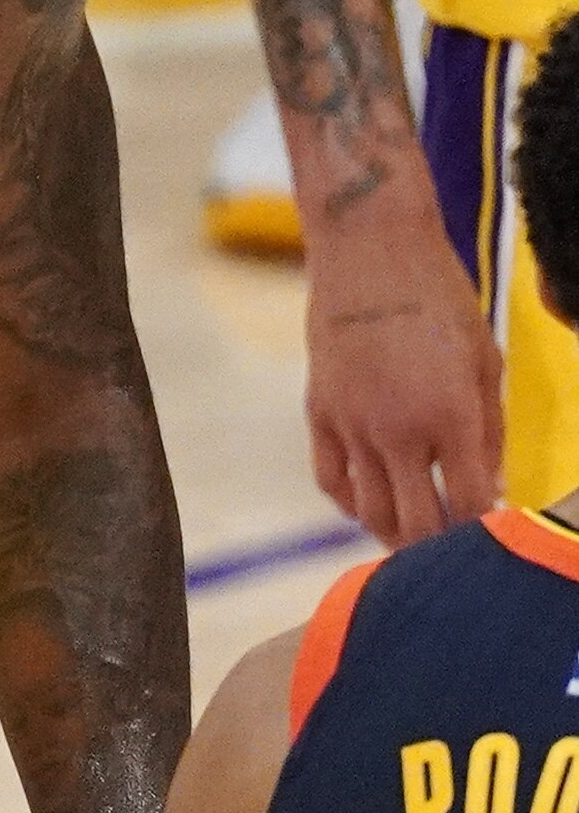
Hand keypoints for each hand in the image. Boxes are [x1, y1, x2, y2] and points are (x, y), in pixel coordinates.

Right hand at [304, 193, 500, 546]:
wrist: (369, 254)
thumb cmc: (441, 300)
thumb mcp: (484, 362)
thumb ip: (488, 432)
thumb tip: (487, 487)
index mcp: (450, 415)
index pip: (467, 503)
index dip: (482, 531)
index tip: (491, 537)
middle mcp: (397, 430)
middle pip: (416, 522)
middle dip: (438, 548)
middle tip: (453, 558)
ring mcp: (352, 424)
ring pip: (370, 510)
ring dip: (394, 533)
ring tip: (414, 540)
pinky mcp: (320, 413)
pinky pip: (331, 479)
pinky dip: (351, 503)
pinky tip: (370, 506)